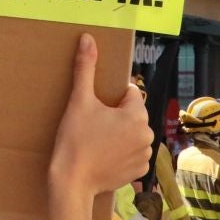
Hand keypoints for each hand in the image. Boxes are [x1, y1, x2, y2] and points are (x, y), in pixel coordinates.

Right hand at [49, 34, 150, 198]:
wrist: (72, 181)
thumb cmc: (75, 139)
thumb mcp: (79, 101)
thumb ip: (86, 68)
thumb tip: (88, 38)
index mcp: (137, 114)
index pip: (129, 94)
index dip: (110, 99)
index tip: (95, 110)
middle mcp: (147, 134)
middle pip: (132, 114)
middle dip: (116, 116)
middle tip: (93, 126)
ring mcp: (145, 155)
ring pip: (133, 133)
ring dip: (120, 134)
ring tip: (97, 142)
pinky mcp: (140, 172)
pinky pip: (133, 154)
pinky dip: (122, 154)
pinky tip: (105, 157)